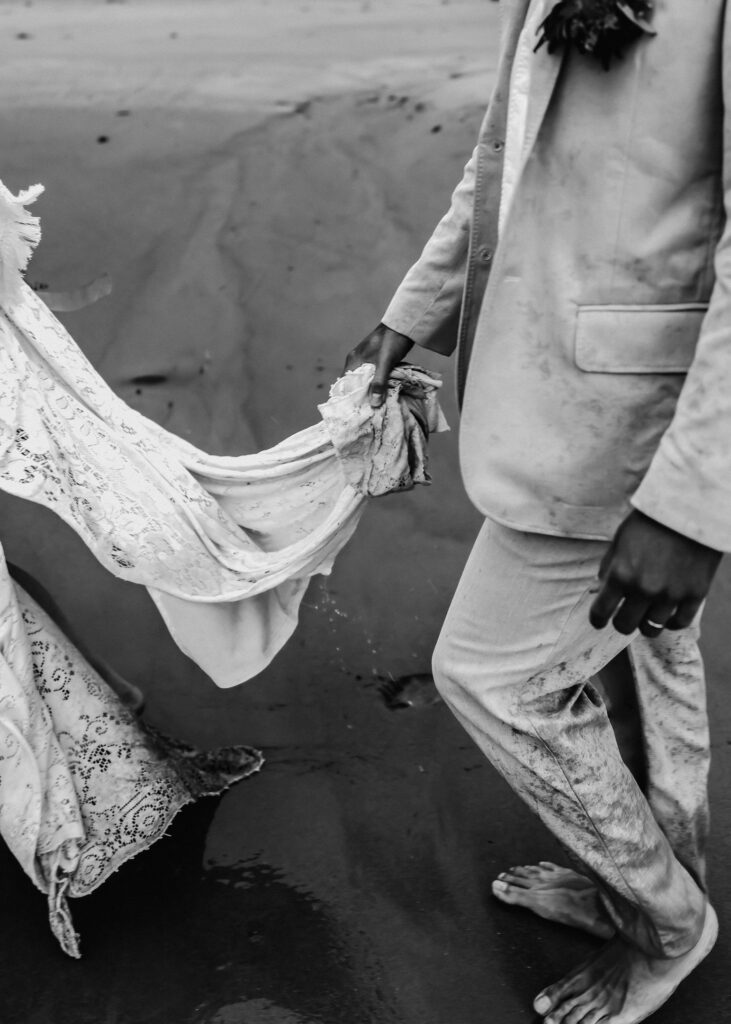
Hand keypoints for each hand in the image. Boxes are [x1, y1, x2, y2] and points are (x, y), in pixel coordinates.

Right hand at [344, 323, 413, 406]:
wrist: (405, 323)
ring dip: (369, 391)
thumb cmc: (393, 341)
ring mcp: (367, 359)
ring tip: (374, 406)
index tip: (354, 412)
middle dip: (360, 396)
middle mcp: (356, 359)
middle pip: (354, 383)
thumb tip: (374, 404)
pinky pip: (373, 375)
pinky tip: (382, 393)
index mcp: (354, 360)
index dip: (348, 397)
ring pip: (364, 380)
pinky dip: (376, 384)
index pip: (345, 384)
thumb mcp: (386, 362)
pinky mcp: (377, 359)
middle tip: (366, 412)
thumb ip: (379, 382)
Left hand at [589, 510, 722, 636]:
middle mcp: (644, 588)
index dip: (597, 619)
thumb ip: (608, 569)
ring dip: (645, 623)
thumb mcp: (619, 542)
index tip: (599, 620)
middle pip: (625, 626)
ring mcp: (670, 594)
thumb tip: (599, 592)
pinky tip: (667, 614)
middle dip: (621, 622)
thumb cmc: (649, 523)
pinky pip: (679, 623)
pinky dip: (671, 622)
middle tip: (624, 615)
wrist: (689, 509)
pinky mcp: (694, 595)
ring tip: (647, 614)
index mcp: (620, 574)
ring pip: (651, 629)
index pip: (600, 612)